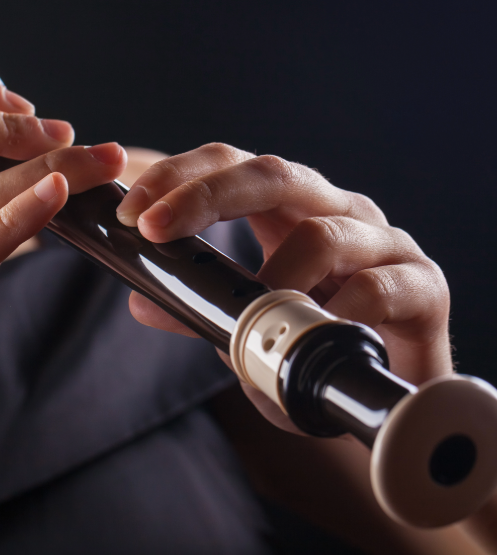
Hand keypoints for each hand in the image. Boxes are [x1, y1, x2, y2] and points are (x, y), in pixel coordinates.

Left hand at [116, 144, 450, 431]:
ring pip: (323, 232)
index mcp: (289, 209)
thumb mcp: (248, 323)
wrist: (393, 388)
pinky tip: (320, 333)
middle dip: (204, 195)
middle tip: (155, 229)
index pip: (231, 166)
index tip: (132, 214)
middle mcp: (335, 210)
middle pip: (271, 174)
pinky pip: (378, 287)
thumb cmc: (318, 341)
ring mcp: (382, 243)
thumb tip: (141, 304)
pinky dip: (337, 312)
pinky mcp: (422, 285)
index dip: (180, 178)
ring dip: (274, 278)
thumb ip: (203, 307)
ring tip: (254, 317)